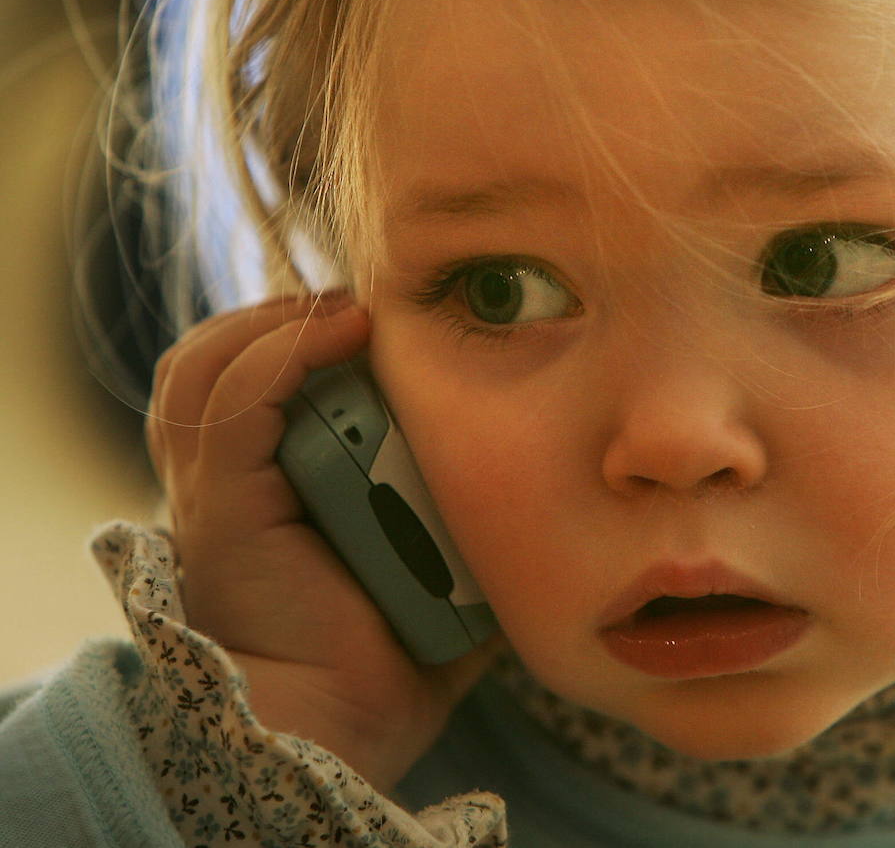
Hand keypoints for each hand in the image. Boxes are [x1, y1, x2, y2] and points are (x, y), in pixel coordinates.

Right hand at [146, 293, 502, 791]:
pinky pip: (236, 403)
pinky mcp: (224, 504)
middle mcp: (230, 481)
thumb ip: (473, 521)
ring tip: (352, 312)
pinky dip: (284, 352)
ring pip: (208, 367)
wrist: (346, 723)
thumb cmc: (391, 656)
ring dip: (280, 323)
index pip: (255, 379)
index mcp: (269, 487)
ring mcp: (219, 490)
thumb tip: (544, 488)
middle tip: (368, 311)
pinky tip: (343, 328)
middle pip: (219, 360)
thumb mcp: (441, 566)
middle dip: (286, 319)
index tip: (380, 322)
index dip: (301, 337)